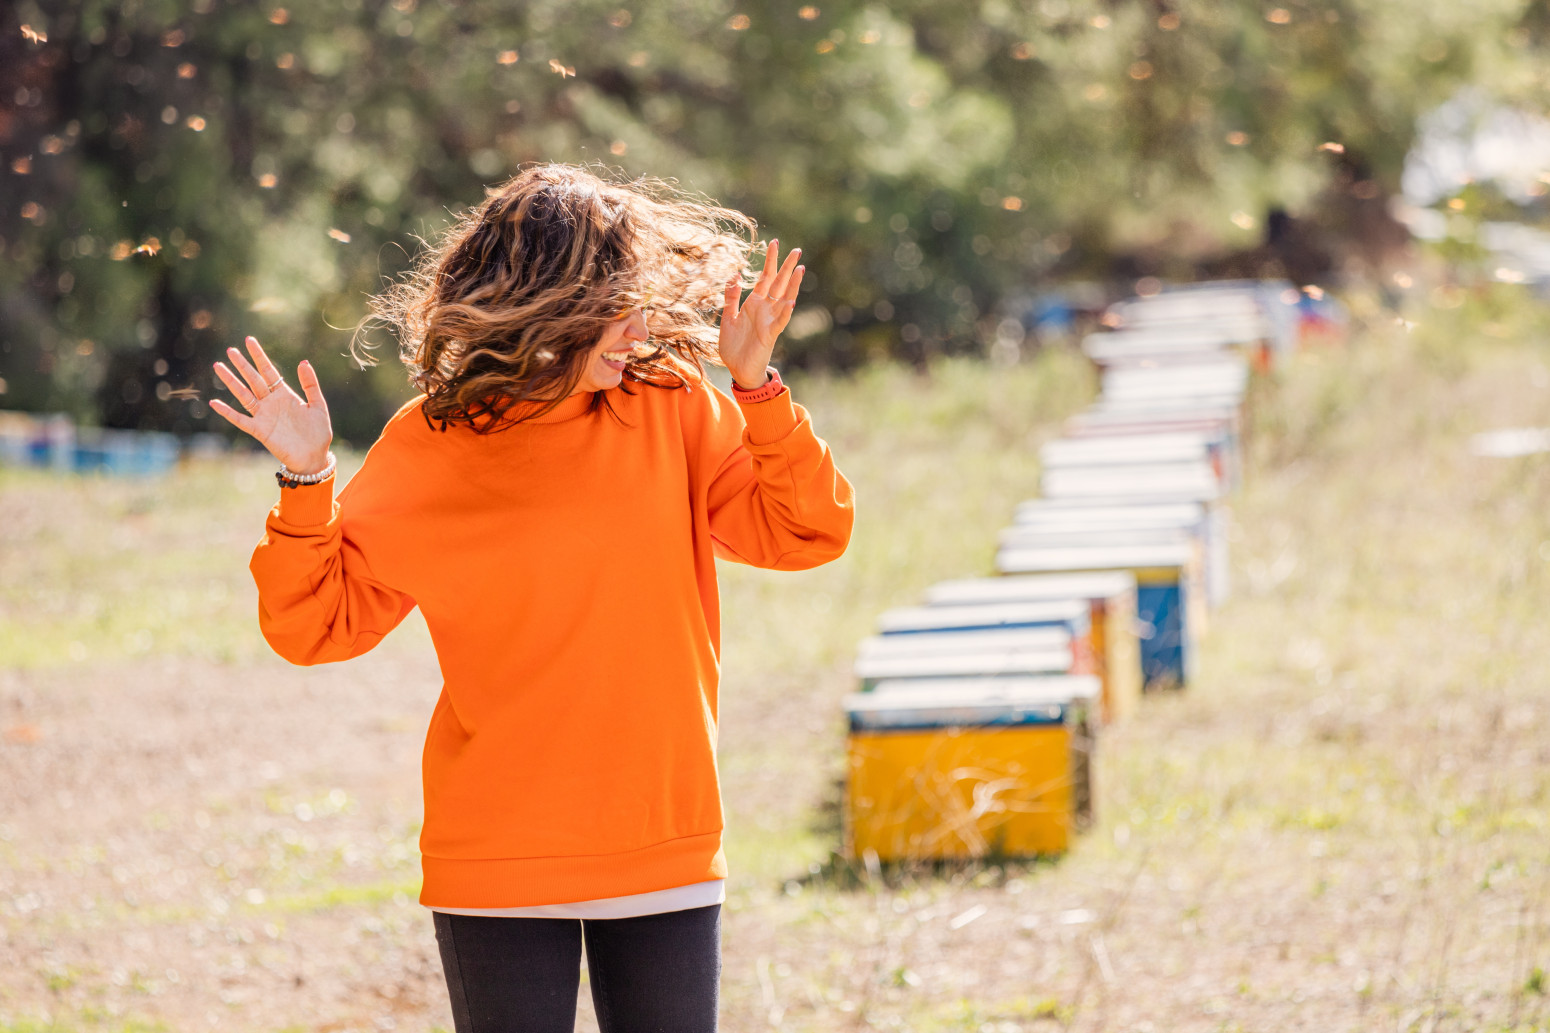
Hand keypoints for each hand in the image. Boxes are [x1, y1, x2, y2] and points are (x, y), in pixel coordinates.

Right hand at [209, 336, 333, 473]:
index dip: (259, 356)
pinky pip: (241, 420)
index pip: (269, 371)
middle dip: (242, 365)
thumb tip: (304, 362)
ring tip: (219, 367)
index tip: (249, 340)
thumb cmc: (318, 433)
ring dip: (232, 382)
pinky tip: (215, 403)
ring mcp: (264, 416)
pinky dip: (228, 412)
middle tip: (230, 350)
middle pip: (253, 380)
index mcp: (285, 395)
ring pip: (244, 395)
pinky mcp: (259, 431)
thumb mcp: (318, 406)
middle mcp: (271, 403)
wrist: (314, 458)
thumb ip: (310, 385)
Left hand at [719, 239, 803, 389]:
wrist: (738, 370)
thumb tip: (733, 275)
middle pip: (778, 284)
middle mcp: (764, 309)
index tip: (775, 243)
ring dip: (792, 285)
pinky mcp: (770, 335)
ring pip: (784, 298)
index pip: (765, 278)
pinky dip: (785, 310)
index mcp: (753, 304)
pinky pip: (780, 321)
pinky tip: (791, 299)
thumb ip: (730, 298)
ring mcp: (769, 321)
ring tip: (800, 268)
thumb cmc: (734, 347)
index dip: (770, 261)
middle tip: (796, 250)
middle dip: (786, 267)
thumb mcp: (728, 318)